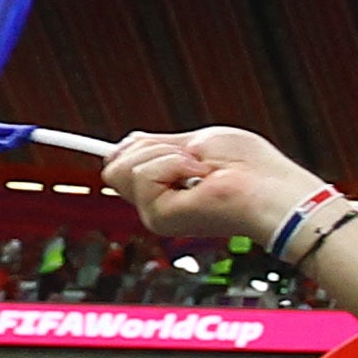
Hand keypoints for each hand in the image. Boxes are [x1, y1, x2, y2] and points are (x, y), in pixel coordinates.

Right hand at [104, 125, 321, 254]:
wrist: (273, 192)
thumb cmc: (251, 167)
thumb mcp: (198, 143)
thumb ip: (161, 145)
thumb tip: (127, 141)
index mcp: (166, 184)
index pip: (121, 163)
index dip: (112, 149)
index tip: (84, 140)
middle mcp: (156, 202)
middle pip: (114, 163)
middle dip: (149, 146)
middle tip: (190, 156)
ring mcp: (156, 212)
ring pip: (124, 166)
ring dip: (167, 155)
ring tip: (201, 170)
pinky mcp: (159, 218)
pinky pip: (143, 175)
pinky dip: (173, 165)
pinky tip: (200, 178)